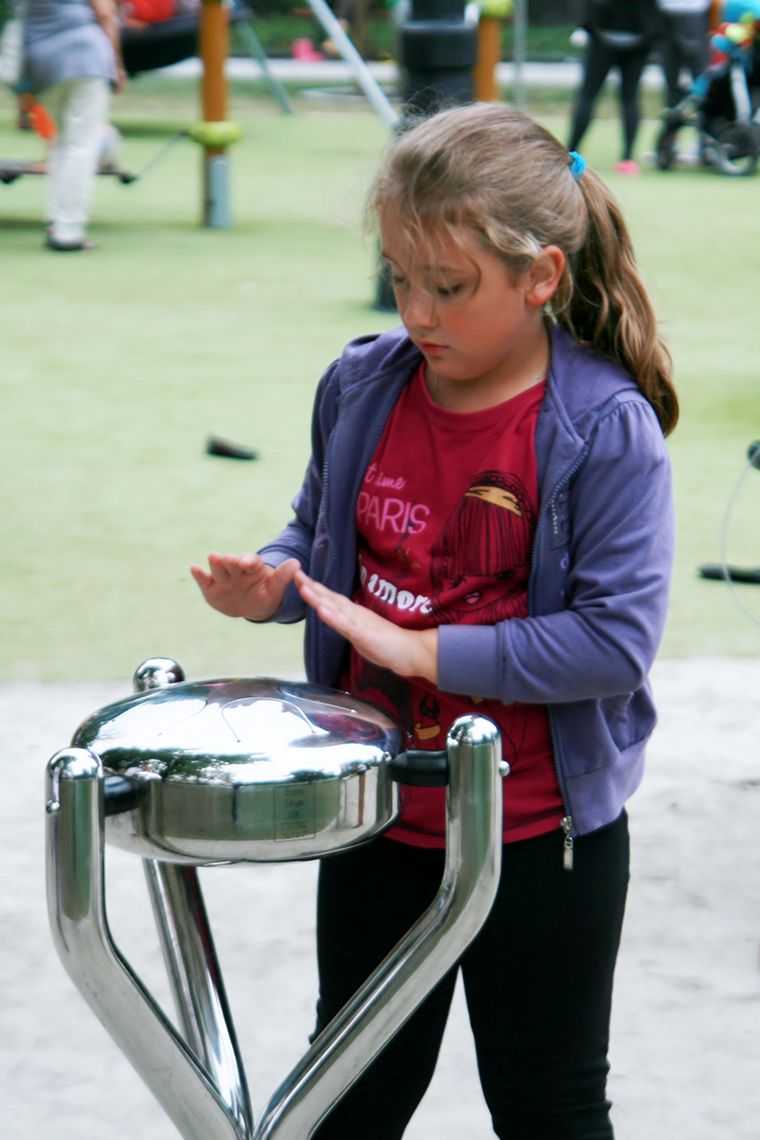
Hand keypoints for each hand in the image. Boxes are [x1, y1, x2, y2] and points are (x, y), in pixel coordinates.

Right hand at [190, 552, 299, 620]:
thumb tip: (297, 564)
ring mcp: (223, 577)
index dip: (249, 562)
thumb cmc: (264, 594)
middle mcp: (236, 568)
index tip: (247, 564)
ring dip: (216, 563)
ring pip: (219, 568)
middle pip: (232, 562)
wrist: (249, 606)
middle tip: (228, 558)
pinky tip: (193, 568)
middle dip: (230, 560)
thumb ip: (283, 576)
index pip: (252, 561)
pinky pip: (204, 579)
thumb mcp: (274, 588)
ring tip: (213, 557)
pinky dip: (199, 574)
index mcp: (253, 566)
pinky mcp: (210, 586)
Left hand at [295, 570, 438, 682]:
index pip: (331, 599)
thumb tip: (343, 625)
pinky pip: (346, 625)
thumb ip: (352, 629)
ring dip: (318, 597)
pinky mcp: (364, 634)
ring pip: (335, 607)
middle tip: (294, 572)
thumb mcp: (364, 637)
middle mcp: (355, 614)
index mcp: (354, 615)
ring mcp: (359, 622)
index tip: (299, 579)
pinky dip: (333, 616)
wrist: (413, 651)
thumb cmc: (390, 646)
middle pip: (330, 597)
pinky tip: (321, 609)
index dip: (315, 589)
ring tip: (302, 586)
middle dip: (311, 586)